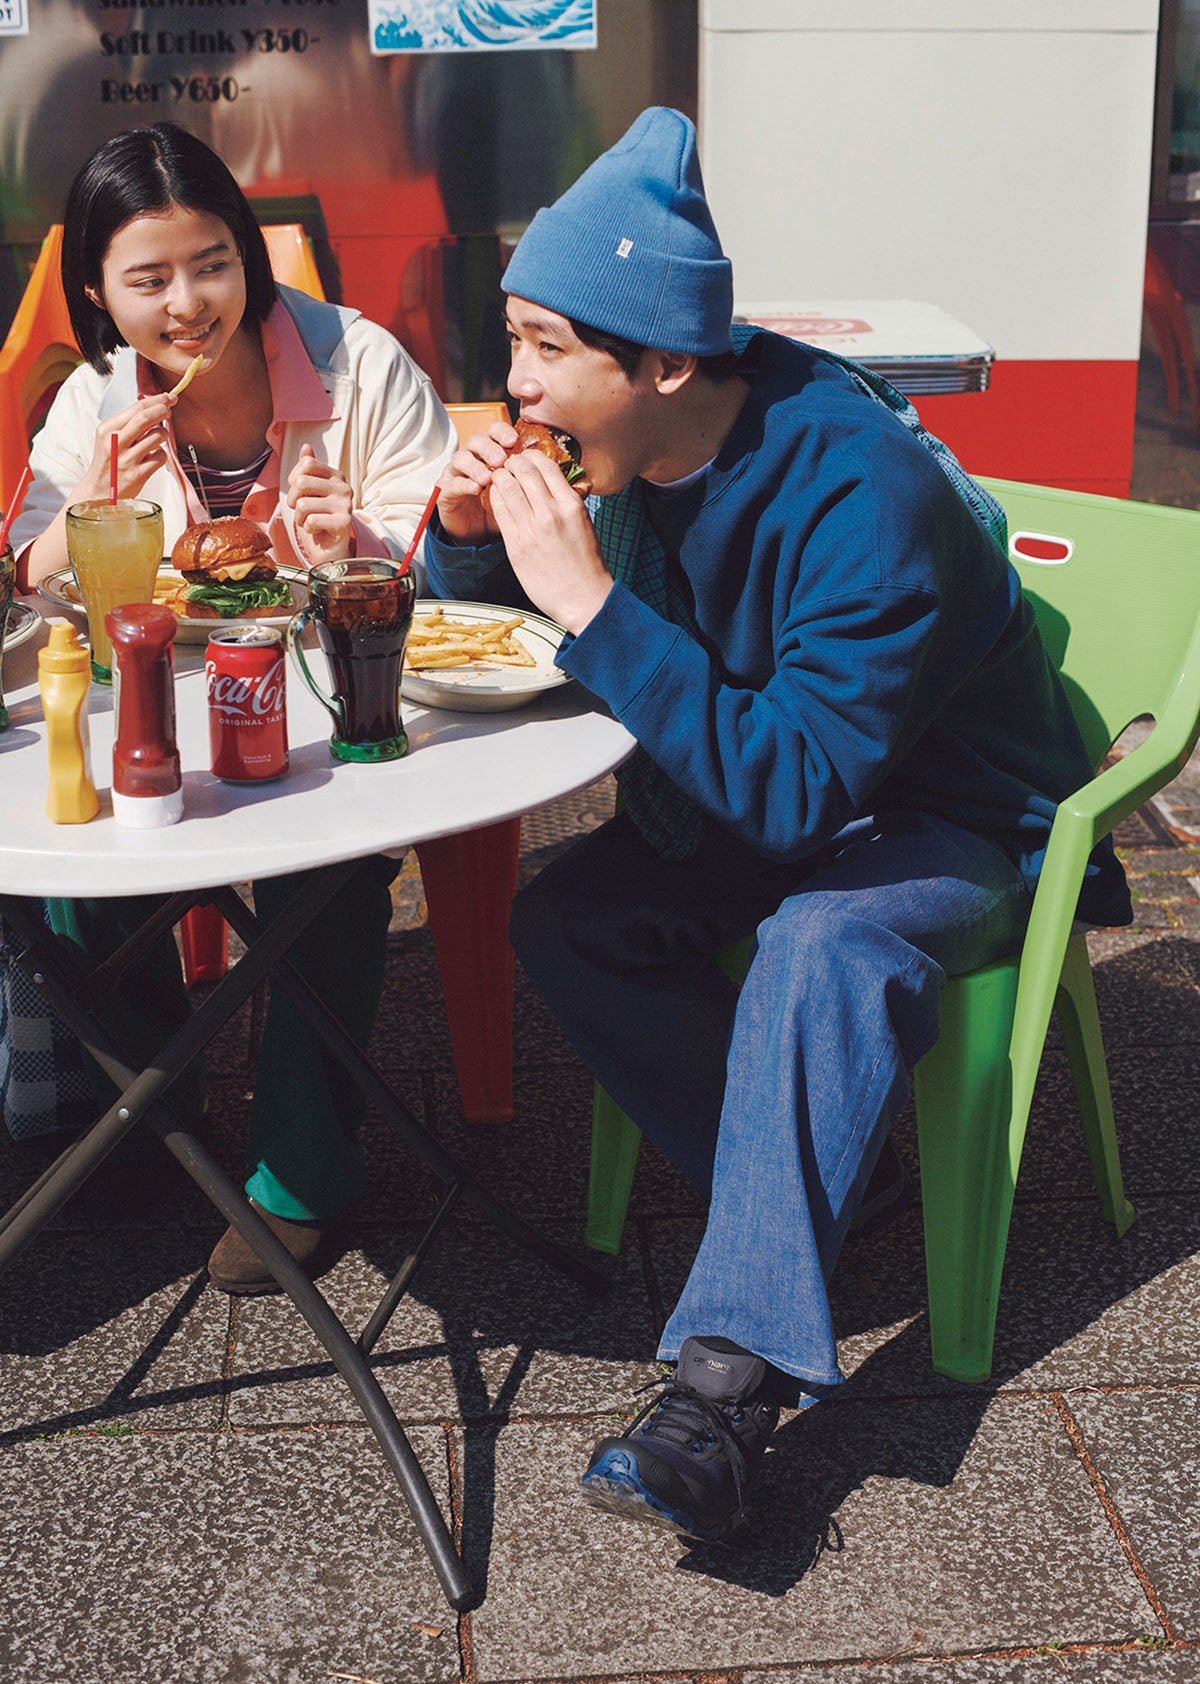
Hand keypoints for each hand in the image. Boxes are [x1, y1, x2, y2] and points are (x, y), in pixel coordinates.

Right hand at [79, 393, 175, 501]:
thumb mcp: (109, 438)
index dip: (156, 400)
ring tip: (157, 439)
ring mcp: (127, 459)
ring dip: (163, 435)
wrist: (99, 492)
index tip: (169, 397)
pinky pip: (161, 457)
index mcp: (107, 429)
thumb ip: (128, 423)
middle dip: (162, 410)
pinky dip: (161, 455)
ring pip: (158, 436)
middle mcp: (116, 442)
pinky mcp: (138, 474)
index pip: (136, 407)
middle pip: (146, 418)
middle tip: (169, 410)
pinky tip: (152, 457)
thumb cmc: (108, 461)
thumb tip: (154, 405)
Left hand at [286, 443, 354, 561]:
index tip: (299, 493)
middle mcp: (344, 487)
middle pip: (300, 483)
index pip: (306, 464)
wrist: (330, 547)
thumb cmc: (318, 516)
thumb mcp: (310, 491)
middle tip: (301, 511)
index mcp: (336, 475)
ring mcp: (346, 505)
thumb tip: (306, 446)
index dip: (294, 480)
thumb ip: (308, 469)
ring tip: (310, 522)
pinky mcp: (344, 523)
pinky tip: (318, 530)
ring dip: (299, 518)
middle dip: (292, 501)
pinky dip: (308, 528)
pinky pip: (312, 520)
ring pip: (303, 504)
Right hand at [435, 419, 517, 546]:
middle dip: (489, 448)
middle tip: (501, 460)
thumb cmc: (500, 508)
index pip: (494, 432)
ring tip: (488, 477)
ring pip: (461, 458)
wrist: (479, 533)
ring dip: (476, 465)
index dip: (502, 432)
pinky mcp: (446, 490)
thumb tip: (550, 466)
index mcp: (491, 453)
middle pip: (476, 441)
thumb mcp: (517, 492)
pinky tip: (476, 489)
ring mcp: (457, 473)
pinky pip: (452, 482)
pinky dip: (464, 484)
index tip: (514, 440)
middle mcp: (473, 458)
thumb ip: (528, 477)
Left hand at [486, 445, 611, 634]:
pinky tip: (496, 496)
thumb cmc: (586, 563)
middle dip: (512, 463)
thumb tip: (549, 483)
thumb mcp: (583, 523)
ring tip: (498, 476)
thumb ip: (565, 501)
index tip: (525, 456)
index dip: (531, 456)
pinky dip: (495, 498)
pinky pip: (500, 512)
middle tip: (507, 464)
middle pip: (523, 472)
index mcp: (571, 505)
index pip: (546, 465)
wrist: (583, 598)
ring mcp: (531, 530)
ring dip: (500, 477)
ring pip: (506, 488)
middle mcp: (551, 513)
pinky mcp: (516, 547)